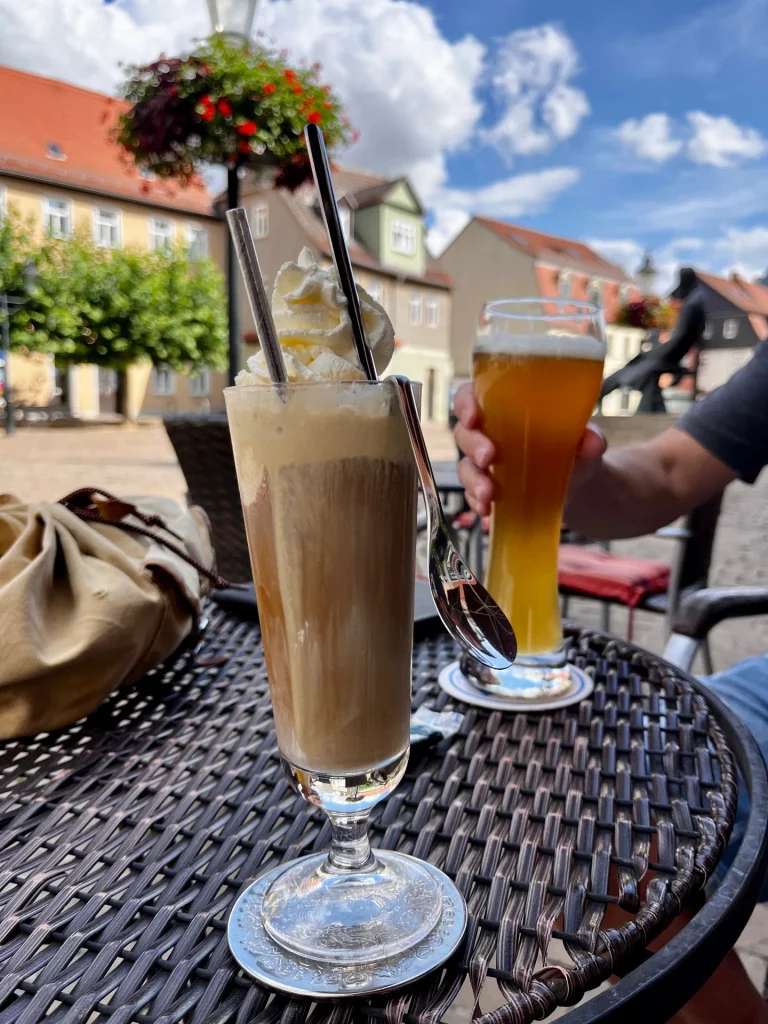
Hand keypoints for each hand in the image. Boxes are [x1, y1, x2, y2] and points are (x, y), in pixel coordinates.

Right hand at [453, 382, 606, 516]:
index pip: (471, 396)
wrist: (579, 484)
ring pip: (465, 467)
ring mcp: (485, 465)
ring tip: (488, 494)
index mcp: (504, 408)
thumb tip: (593, 442)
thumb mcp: (584, 440)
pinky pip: (472, 495)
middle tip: (489, 457)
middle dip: (472, 446)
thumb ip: (589, 438)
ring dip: (473, 480)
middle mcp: (488, 433)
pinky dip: (477, 503)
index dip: (465, 404)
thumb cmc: (573, 448)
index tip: (473, 417)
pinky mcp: (488, 489)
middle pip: (464, 433)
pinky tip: (487, 511)